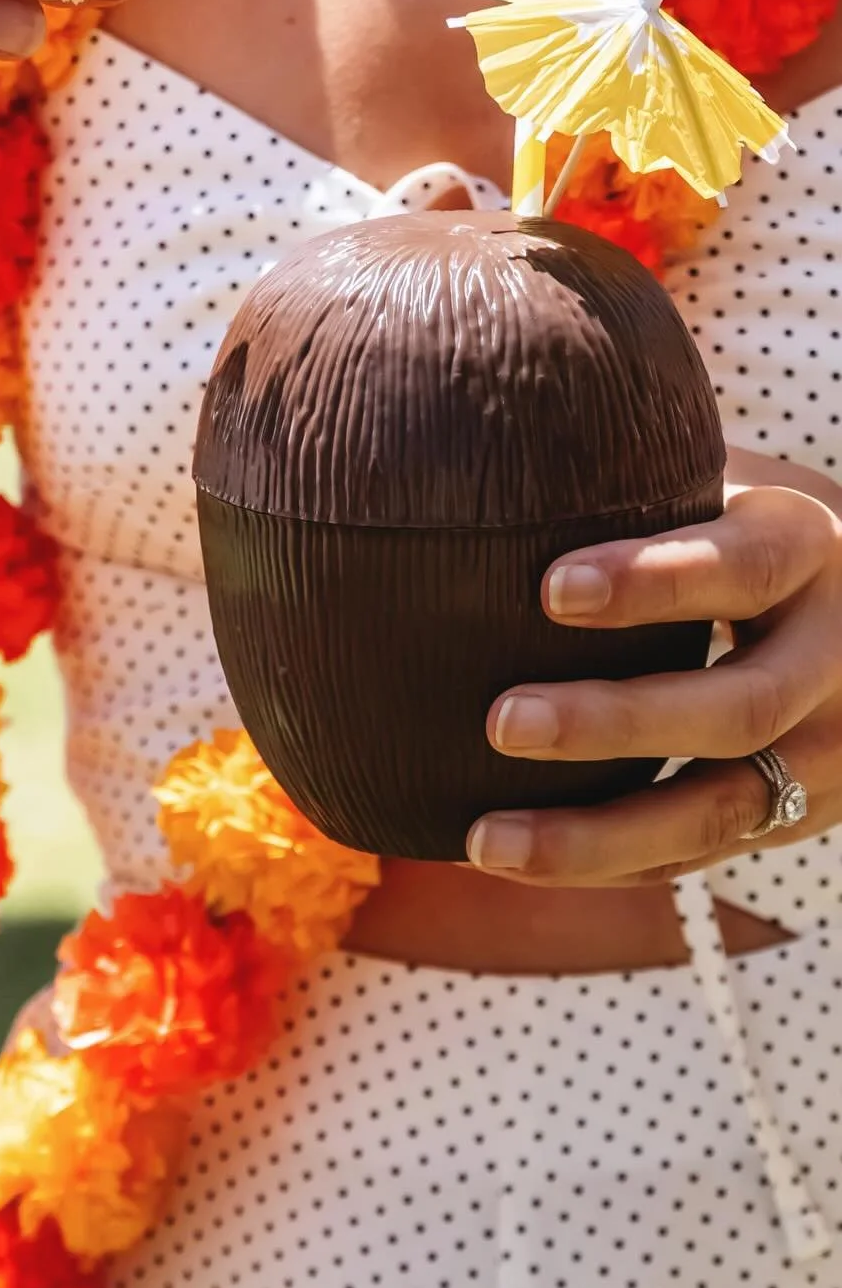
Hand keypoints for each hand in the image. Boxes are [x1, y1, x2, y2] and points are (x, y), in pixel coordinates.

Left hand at [467, 478, 841, 884]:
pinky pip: (694, 857)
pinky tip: (508, 859)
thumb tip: (480, 424)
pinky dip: (602, 863)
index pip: (743, 567)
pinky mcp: (793, 813)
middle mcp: (835, 656)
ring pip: (716, 810)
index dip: (653, 580)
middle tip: (500, 720)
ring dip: (594, 834)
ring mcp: (825, 750)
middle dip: (614, 721)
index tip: (549, 588)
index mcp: (807, 548)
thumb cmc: (734, 520)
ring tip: (484, 837)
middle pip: (736, 705)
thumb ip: (635, 468)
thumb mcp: (719, 480)